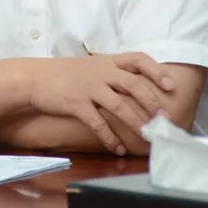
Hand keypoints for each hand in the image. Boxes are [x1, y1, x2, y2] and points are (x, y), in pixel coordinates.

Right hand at [28, 53, 173, 154]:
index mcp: (107, 61)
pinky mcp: (76, 103)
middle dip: (152, 103)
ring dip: (136, 123)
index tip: (170, 86)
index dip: (157, 71)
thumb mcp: (92, 66)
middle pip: (134, 84)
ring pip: (119, 106)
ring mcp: (88, 87)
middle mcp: (101, 71)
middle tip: (164, 119)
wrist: (36, 78)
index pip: (138, 59)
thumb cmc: (66, 73)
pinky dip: (110, 138)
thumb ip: (113, 73)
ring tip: (147, 137)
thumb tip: (139, 89)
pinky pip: (98, 123)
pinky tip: (119, 149)